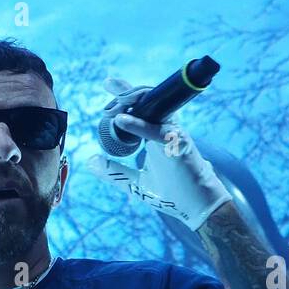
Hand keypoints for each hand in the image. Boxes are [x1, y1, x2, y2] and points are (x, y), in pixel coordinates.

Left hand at [88, 76, 231, 230]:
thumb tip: (91, 161)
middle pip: (147, 103)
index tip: (108, 83)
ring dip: (132, 103)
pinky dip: (139, 126)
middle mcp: (164, 130)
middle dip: (126, 92)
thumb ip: (114, 171)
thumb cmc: (172, 193)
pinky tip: (120, 120)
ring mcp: (173, 135)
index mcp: (154, 135)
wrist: (197, 206)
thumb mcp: (135, 182)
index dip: (124, 95)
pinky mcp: (179, 145)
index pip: (140, 109)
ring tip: (112, 100)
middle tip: (108, 83)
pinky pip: (157, 132)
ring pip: (154, 110)